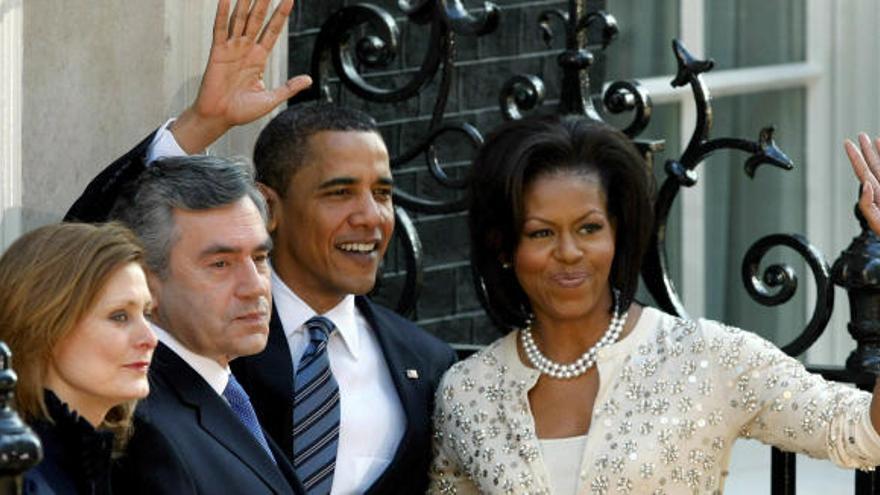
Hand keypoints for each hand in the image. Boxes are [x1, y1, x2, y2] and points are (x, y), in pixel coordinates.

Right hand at [172, 0, 311, 152]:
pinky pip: (220, 30)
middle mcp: (246, 49)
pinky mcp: (217, 53)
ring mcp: (231, 49)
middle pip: (257, 20)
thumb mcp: (271, 98)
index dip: (280, 15)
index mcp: (259, 58)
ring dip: (245, 3)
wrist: (220, 118)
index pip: (272, 30)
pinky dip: (222, 14)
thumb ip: (289, 87)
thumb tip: (309, 80)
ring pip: (240, 20)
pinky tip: (226, 0)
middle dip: (264, 3)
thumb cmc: (242, 111)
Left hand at [845, 132, 879, 235]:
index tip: (848, 143)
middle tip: (859, 135)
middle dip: (867, 151)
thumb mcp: (878, 223)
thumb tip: (865, 185)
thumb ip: (867, 206)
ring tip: (874, 139)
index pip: (863, 173)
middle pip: (874, 166)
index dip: (856, 158)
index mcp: (877, 198)